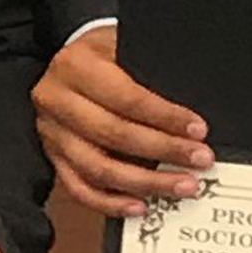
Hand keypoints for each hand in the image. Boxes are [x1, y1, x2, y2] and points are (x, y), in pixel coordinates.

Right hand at [30, 24, 208, 218]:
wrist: (66, 62)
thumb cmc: (103, 54)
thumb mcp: (123, 46)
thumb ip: (149, 71)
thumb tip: (190, 107)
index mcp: (75, 66)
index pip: (127, 98)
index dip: (165, 117)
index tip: (198, 130)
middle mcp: (56, 100)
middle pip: (113, 134)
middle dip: (164, 151)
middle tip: (199, 160)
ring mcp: (52, 133)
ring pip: (98, 168)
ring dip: (144, 183)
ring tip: (181, 186)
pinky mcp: (53, 157)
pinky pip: (79, 188)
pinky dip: (111, 203)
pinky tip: (140, 206)